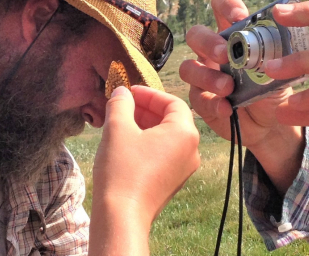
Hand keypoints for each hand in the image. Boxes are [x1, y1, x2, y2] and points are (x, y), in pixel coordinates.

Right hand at [89, 86, 199, 255]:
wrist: (122, 215)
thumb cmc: (122, 169)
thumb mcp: (118, 128)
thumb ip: (121, 104)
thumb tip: (122, 92)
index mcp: (184, 133)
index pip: (172, 102)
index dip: (149, 93)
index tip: (129, 92)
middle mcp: (191, 150)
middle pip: (172, 119)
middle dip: (147, 109)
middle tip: (124, 105)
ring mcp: (184, 168)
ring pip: (167, 137)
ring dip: (146, 125)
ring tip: (122, 123)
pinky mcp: (173, 181)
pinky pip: (165, 153)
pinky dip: (149, 143)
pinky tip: (127, 143)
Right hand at [179, 0, 303, 192]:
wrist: (272, 124)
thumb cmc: (276, 88)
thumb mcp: (283, 68)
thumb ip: (280, 53)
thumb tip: (285, 38)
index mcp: (233, 33)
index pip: (221, 5)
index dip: (226, 5)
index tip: (240, 17)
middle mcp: (213, 51)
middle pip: (195, 34)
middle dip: (208, 41)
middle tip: (225, 54)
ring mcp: (204, 75)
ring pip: (188, 67)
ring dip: (207, 76)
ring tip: (228, 87)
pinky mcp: (202, 101)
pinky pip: (198, 98)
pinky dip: (213, 103)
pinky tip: (227, 108)